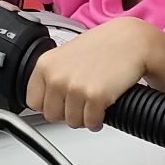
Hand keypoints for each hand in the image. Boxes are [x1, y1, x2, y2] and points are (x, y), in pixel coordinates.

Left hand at [24, 17, 164, 131]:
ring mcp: (75, 87)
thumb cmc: (103, 46)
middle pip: (52, 115)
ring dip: (85, 116)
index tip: (60, 102)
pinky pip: (91, 123)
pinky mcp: (95, 97)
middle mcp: (57, 76)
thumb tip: (45, 100)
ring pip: (73, 122)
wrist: (131, 41)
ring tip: (93, 102)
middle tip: (81, 101)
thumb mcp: (66, 56)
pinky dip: (98, 120)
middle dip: (68, 112)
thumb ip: (52, 76)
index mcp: (45, 65)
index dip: (50, 104)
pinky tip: (103, 106)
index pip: (33, 102)